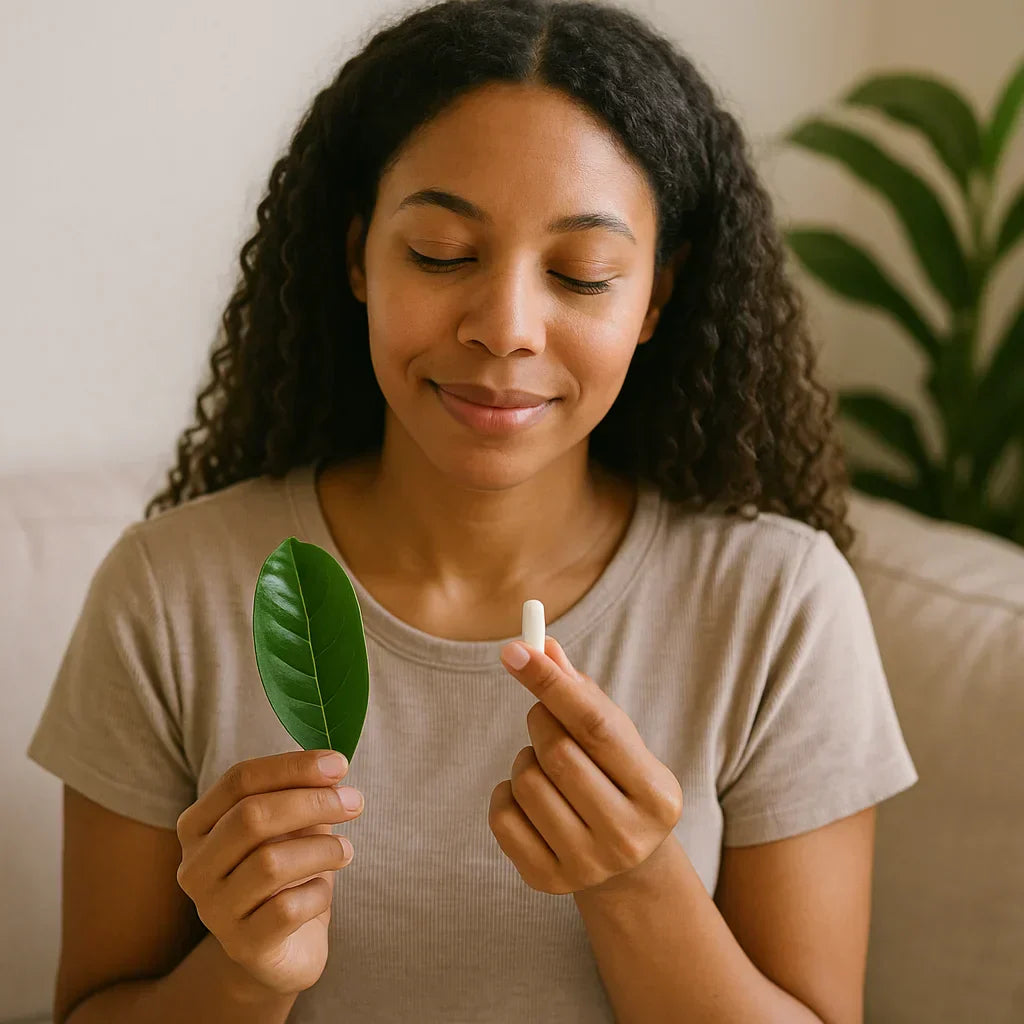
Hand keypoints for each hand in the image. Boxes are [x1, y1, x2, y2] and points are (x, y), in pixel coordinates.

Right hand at [175, 750, 363, 994]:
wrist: (280, 947)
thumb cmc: (286, 871)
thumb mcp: (290, 825)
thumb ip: (302, 793)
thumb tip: (334, 768)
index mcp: (198, 825)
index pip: (240, 779)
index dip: (293, 766)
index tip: (340, 764)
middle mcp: (195, 866)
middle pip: (251, 817)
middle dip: (312, 802)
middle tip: (354, 802)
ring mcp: (214, 910)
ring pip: (270, 863)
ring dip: (321, 848)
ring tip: (345, 849)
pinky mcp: (243, 945)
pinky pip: (287, 909)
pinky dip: (318, 892)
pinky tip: (324, 889)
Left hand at [489, 635, 683, 895]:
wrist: (624, 865)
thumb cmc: (618, 780)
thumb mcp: (616, 739)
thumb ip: (582, 694)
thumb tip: (542, 646)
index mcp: (657, 793)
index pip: (597, 727)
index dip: (552, 684)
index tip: (515, 650)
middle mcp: (628, 836)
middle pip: (558, 753)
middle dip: (540, 720)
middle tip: (542, 715)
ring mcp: (588, 865)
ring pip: (526, 782)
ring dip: (525, 758)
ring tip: (545, 765)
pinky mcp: (548, 880)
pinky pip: (502, 815)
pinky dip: (506, 792)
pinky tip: (530, 797)